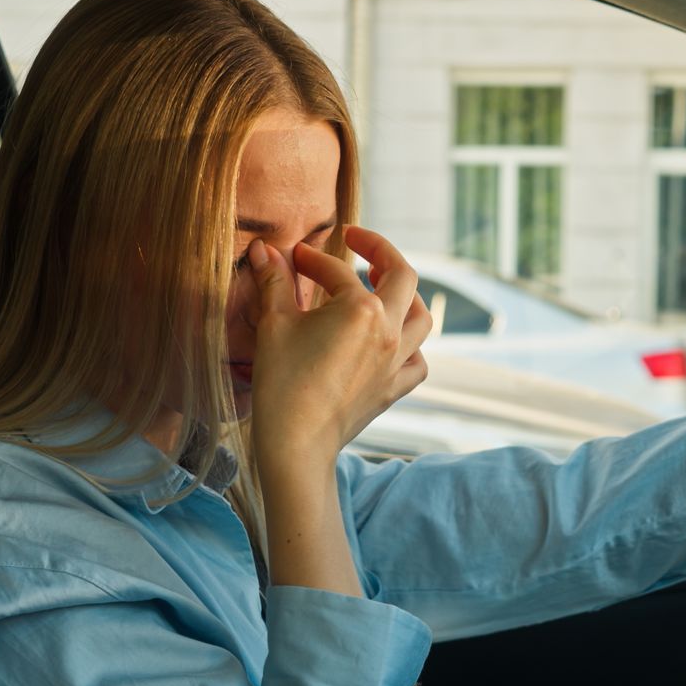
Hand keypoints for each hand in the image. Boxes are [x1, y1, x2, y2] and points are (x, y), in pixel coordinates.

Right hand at [245, 225, 431, 475]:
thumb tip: (264, 251)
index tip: (295, 258)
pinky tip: (395, 342)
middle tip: (358, 242)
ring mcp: (397, 362)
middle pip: (403, 277)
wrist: (297, 442)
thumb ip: (274, 282)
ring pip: (422, 317)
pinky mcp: (395, 389)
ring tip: (384, 287)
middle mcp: (390, 331)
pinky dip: (412, 346)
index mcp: (362, 309)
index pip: (338, 272)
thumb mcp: (274, 325)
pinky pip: (419, 361)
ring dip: (406, 296)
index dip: (313, 260)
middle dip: (381, 252)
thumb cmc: (283, 382)